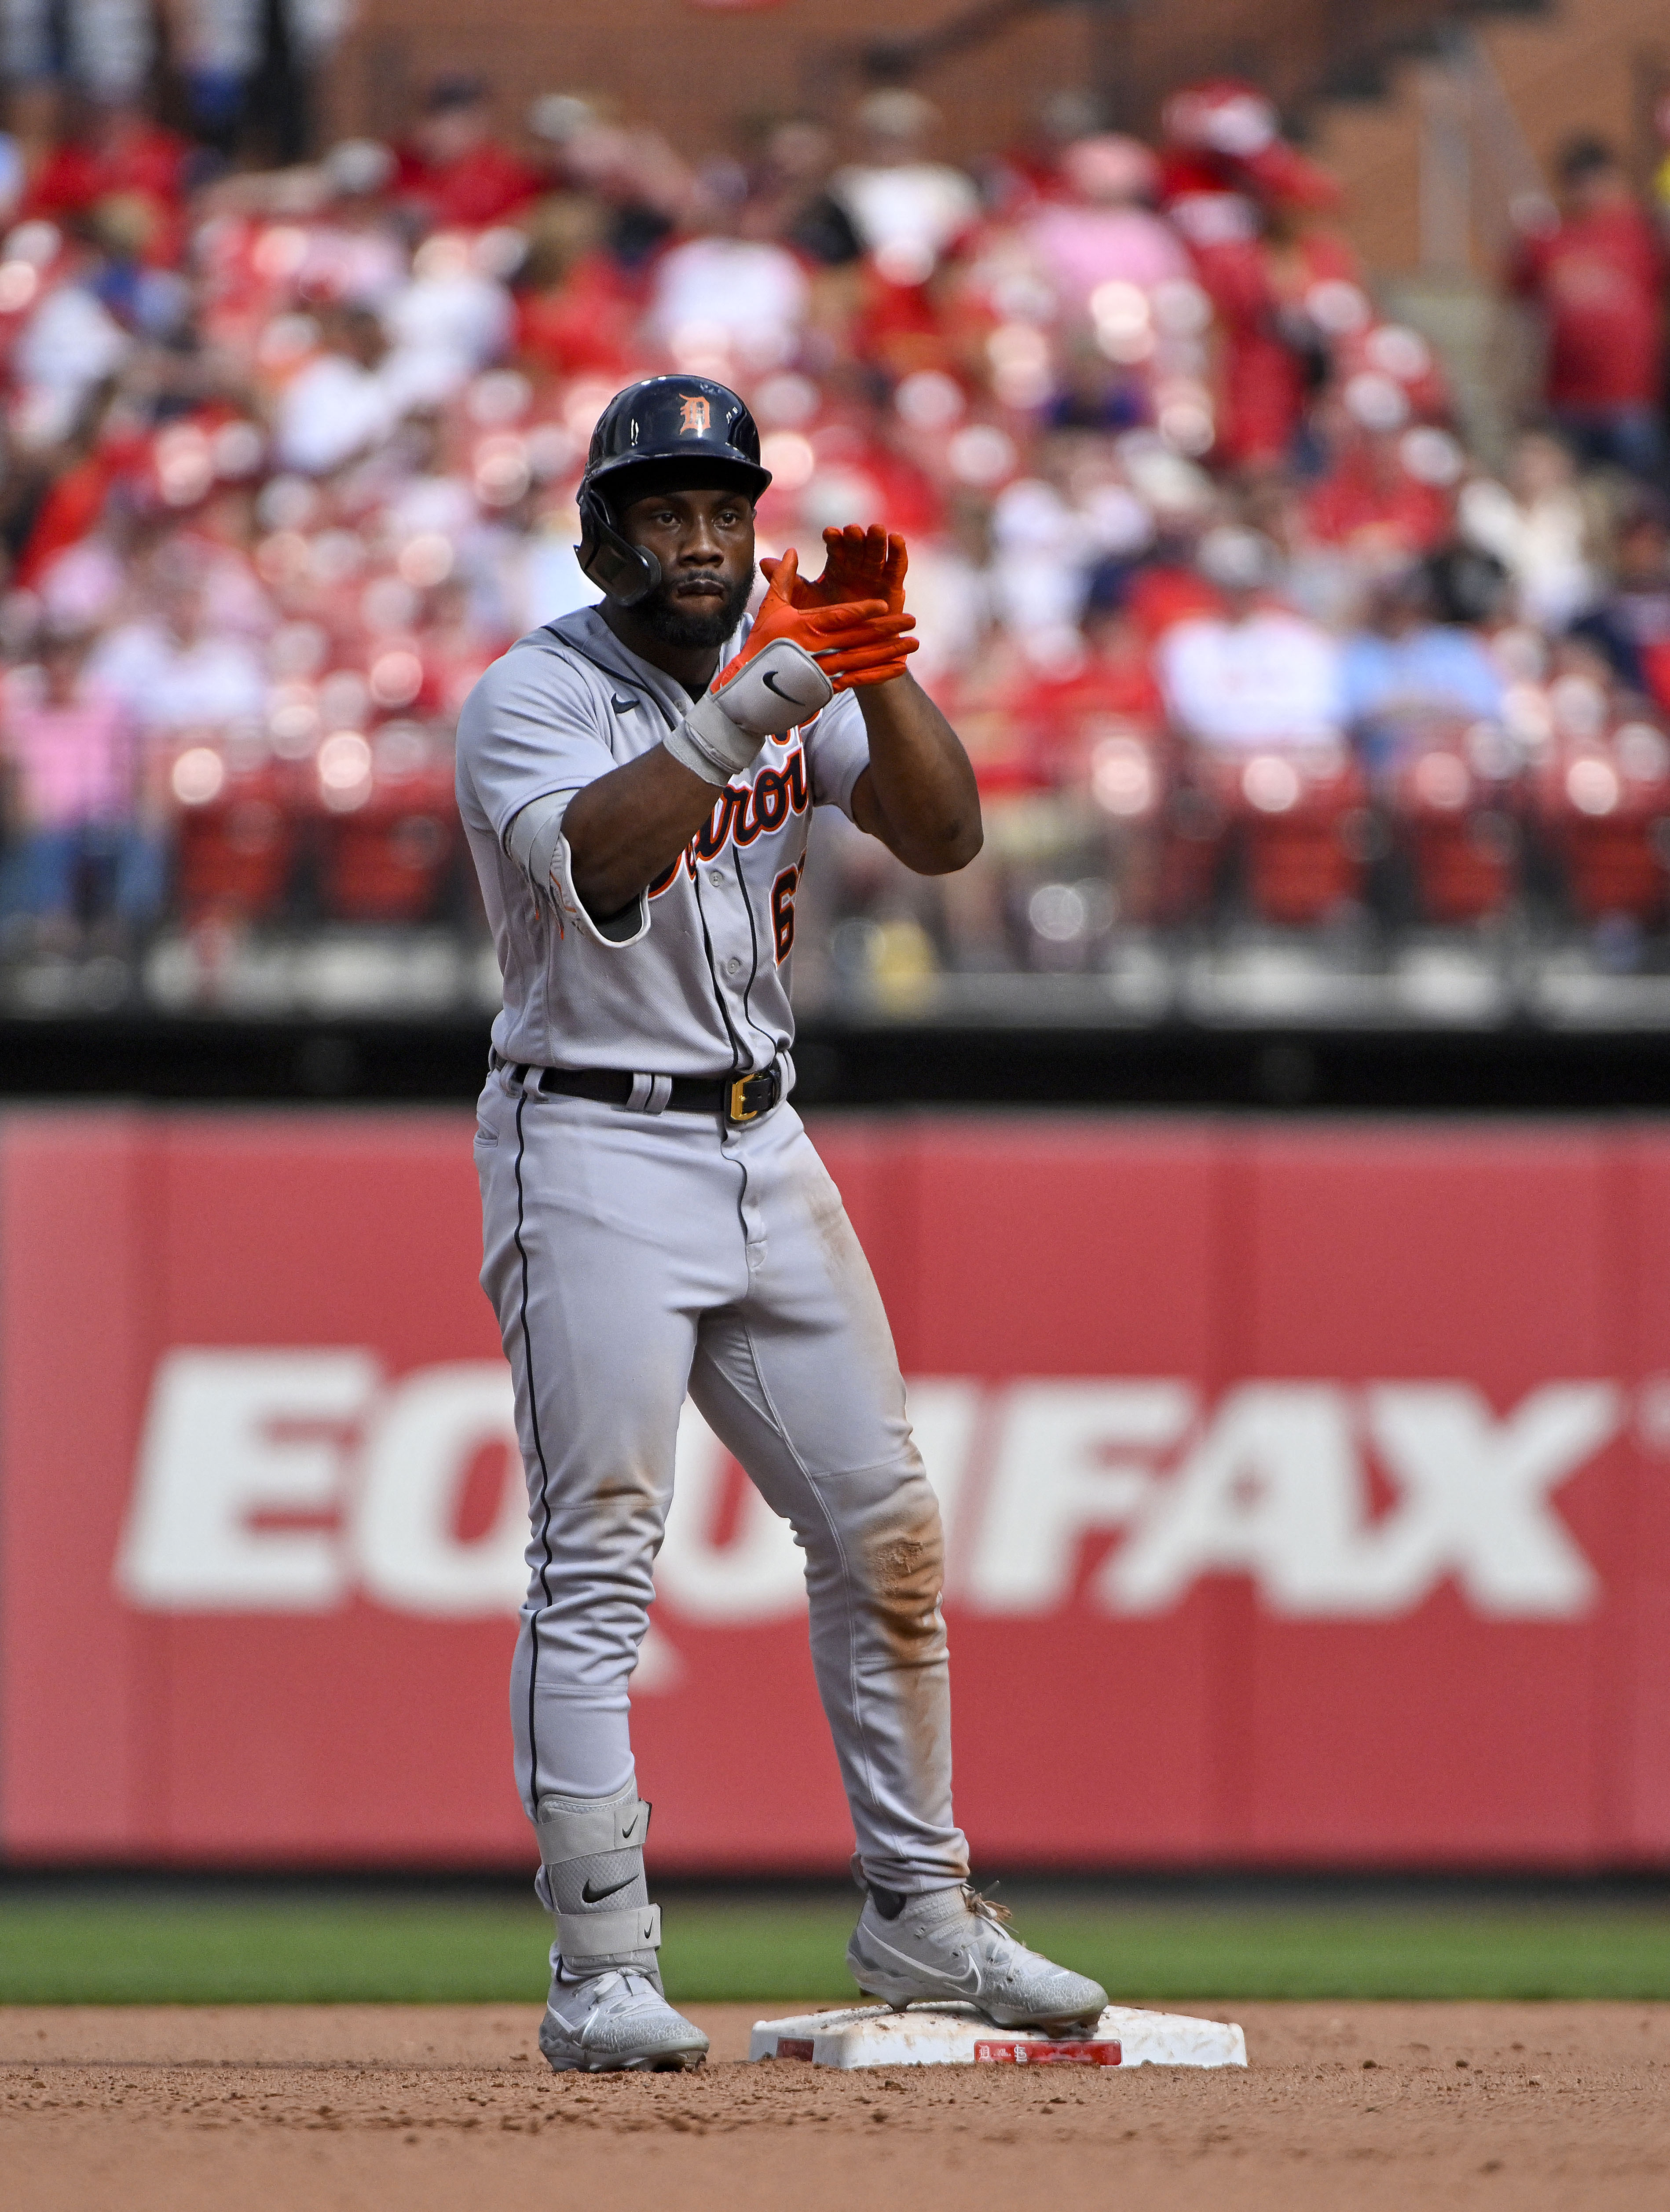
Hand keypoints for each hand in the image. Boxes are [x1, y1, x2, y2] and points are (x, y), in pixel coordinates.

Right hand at [726, 546, 914, 693]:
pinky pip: (857, 680)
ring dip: (889, 651)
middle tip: (911, 621)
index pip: (839, 618)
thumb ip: (784, 579)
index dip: (861, 612)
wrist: (749, 684)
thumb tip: (794, 551)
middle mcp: (817, 649)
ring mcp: (823, 671)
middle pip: (858, 638)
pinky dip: (879, 675)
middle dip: (886, 629)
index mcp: (805, 627)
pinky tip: (899, 668)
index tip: (883, 605)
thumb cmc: (761, 641)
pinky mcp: (826, 688)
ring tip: (913, 643)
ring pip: (862, 659)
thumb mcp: (771, 607)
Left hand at [762, 526, 908, 619]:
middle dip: (855, 538)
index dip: (833, 540)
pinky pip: (897, 568)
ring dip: (876, 540)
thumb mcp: (803, 603)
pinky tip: (896, 539)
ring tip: (875, 529)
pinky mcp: (893, 587)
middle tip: (852, 530)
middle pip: (857, 547)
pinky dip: (898, 553)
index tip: (829, 534)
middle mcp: (856, 569)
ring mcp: (875, 577)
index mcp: (835, 568)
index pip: (835, 549)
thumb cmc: (824, 627)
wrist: (850, 655)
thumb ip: (786, 582)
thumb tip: (764, 561)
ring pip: (876, 553)